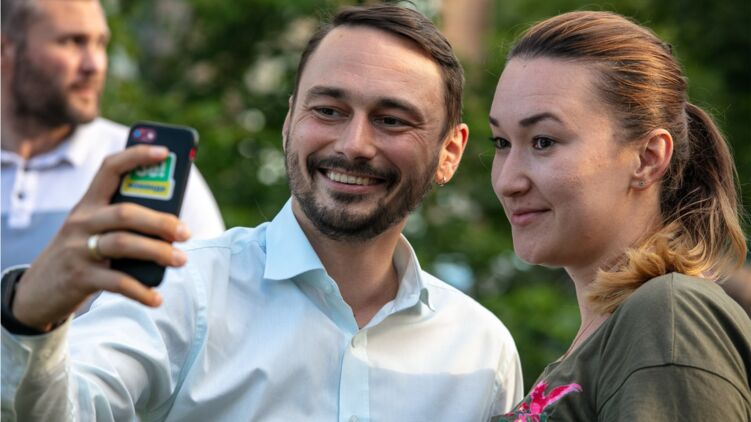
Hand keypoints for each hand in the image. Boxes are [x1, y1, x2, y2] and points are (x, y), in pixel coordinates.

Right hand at [11, 145, 191, 331]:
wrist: (37, 292)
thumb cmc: (80, 254)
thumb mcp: (92, 230)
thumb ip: (122, 222)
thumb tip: (174, 225)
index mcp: (88, 204)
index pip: (110, 168)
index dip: (137, 156)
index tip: (164, 152)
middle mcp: (81, 222)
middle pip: (126, 212)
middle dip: (161, 220)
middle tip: (185, 232)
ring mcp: (78, 249)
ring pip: (124, 244)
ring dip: (158, 252)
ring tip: (181, 260)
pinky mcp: (80, 277)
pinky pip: (117, 282)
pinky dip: (141, 291)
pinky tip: (157, 297)